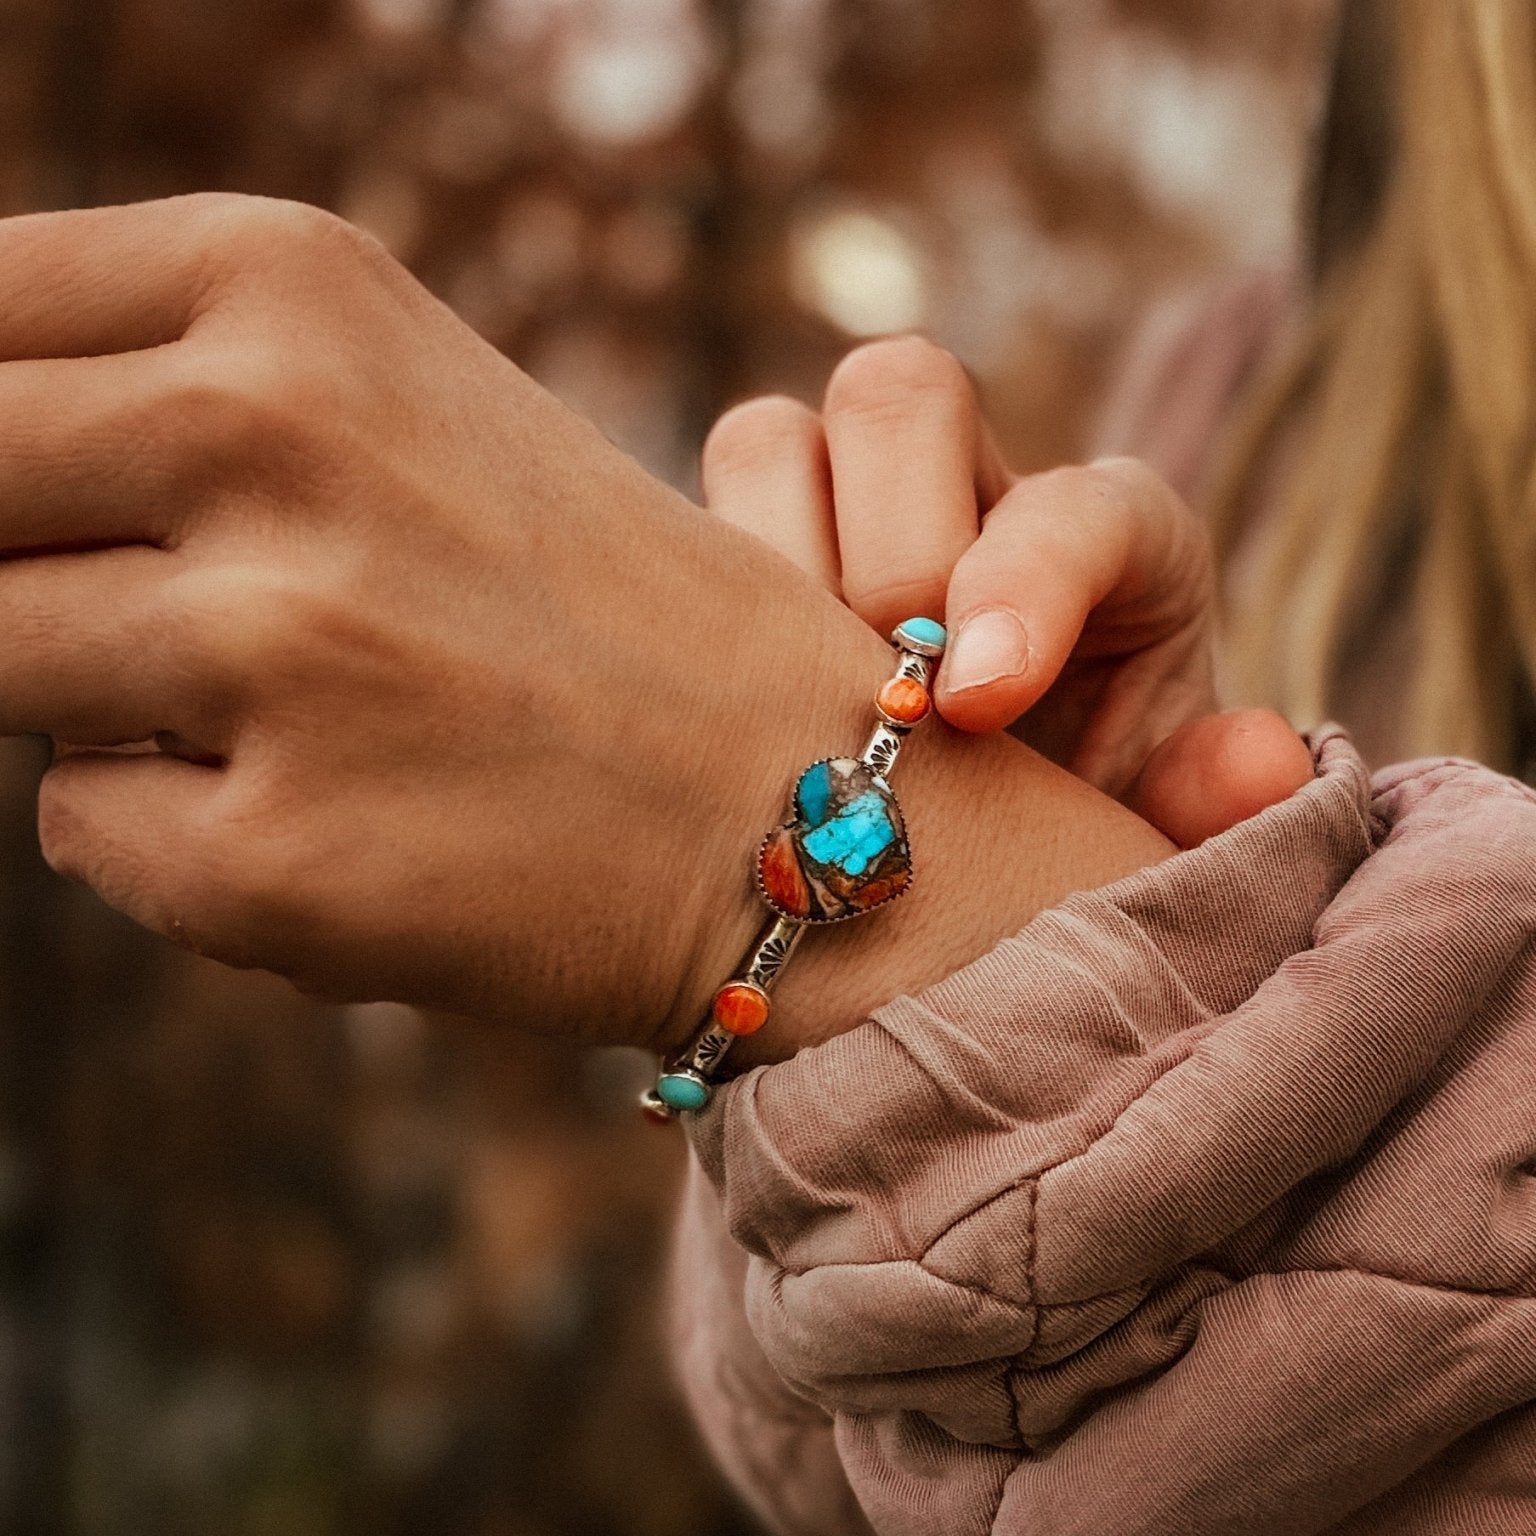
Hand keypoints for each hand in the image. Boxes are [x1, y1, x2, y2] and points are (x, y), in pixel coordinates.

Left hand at [2, 197, 1171, 1061]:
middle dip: (19, 557)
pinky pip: (87, 823)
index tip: (39, 487)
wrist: (796, 799)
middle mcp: (278, 436)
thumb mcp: (397, 415)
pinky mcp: (270, 857)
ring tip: (299, 713)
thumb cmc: (596, 609)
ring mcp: (275, 653)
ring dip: (103, 694)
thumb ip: (166, 395)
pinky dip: (178, 829)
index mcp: (301, 285)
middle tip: (173, 610)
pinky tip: (354, 819)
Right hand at [700, 337, 1312, 847]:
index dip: (1024, 583)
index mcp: (1109, 547)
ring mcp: (843, 515)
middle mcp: (971, 495)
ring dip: (766, 562)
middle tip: (886, 706)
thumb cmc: (1062, 835)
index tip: (975, 704)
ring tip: (786, 712)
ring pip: (769, 439)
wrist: (957, 858)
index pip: (1076, 505)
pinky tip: (709, 716)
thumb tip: (1257, 766)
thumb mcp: (1145, 832)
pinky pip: (676, 526)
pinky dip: (686, 604)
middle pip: (900, 394)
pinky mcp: (739, 561)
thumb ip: (1210, 806)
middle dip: (889, 554)